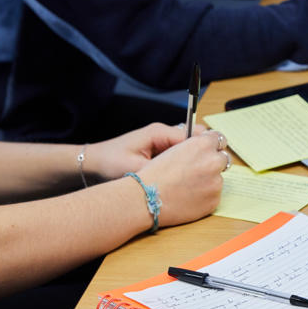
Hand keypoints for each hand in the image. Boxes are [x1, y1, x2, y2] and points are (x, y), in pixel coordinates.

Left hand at [85, 122, 207, 181]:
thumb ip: (159, 169)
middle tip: (211, 169)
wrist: (94, 163)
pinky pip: (182, 153)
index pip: (194, 134)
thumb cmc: (110, 162)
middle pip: (196, 137)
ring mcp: (163, 141)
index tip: (213, 163)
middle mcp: (164, 133)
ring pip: (191, 146)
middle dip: (205, 151)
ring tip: (201, 174)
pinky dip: (188, 162)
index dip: (206, 148)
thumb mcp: (135, 167)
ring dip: (196, 158)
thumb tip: (182, 174)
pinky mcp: (161, 151)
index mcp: (160, 132)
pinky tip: (188, 176)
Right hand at [135, 130, 227, 226]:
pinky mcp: (214, 201)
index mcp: (202, 145)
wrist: (147, 199)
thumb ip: (195, 143)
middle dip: (213, 162)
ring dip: (208, 180)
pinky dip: (204, 195)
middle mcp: (213, 162)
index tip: (209, 148)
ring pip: (218, 178)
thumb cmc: (154, 174)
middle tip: (198, 169)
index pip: (219, 138)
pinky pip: (214, 195)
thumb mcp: (173, 148)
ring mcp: (215, 183)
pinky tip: (188, 196)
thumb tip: (207, 143)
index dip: (212, 144)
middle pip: (223, 158)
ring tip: (187, 185)